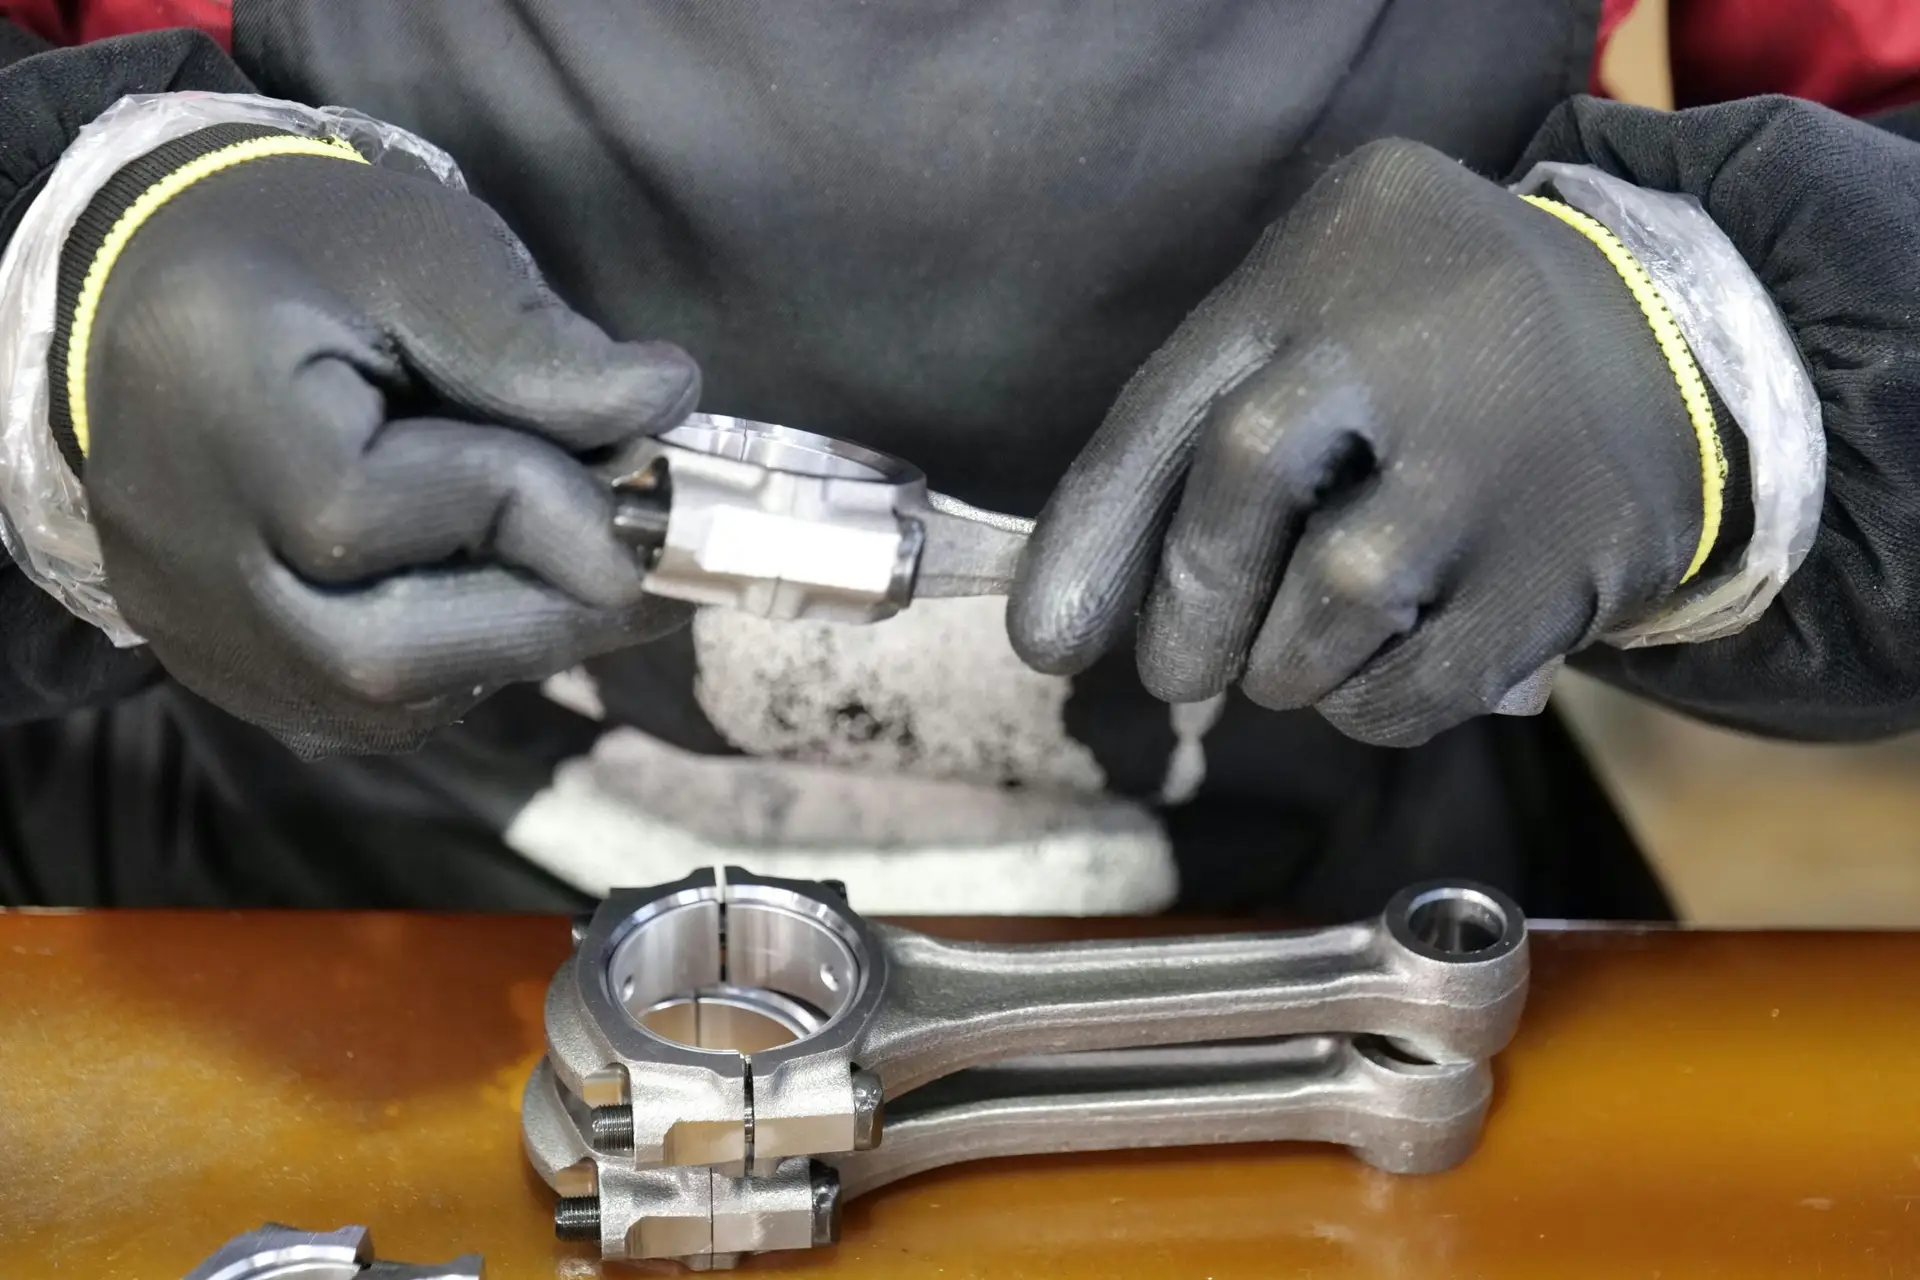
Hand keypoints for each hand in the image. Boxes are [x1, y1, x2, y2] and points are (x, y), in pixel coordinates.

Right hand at [75, 126, 697, 754]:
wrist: (163, 282)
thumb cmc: (304, 247)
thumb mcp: (428, 253)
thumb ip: (536, 344)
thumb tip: (666, 405)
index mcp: (210, 414)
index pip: (372, 516)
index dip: (537, 510)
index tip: (657, 486)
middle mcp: (173, 546)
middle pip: (373, 654)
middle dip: (542, 614)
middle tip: (656, 570)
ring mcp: (186, 619)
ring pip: (372, 705)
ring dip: (509, 648)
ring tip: (585, 570)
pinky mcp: (214, 658)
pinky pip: (351, 711)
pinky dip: (452, 666)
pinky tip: (499, 592)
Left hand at [1010, 139, 1721, 746]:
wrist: (1673, 338)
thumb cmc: (1430, 346)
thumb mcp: (1319, 309)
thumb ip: (1201, 430)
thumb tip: (1067, 615)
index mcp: (1323, 268)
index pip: (1169, 409)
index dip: (1090, 537)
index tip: (1045, 640)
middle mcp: (1414, 340)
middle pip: (1243, 480)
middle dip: (1190, 606)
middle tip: (1177, 671)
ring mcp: (1503, 453)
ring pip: (1336, 598)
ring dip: (1284, 665)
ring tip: (1290, 662)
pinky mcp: (1573, 559)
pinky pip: (1424, 682)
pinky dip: (1368, 707)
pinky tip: (1368, 678)